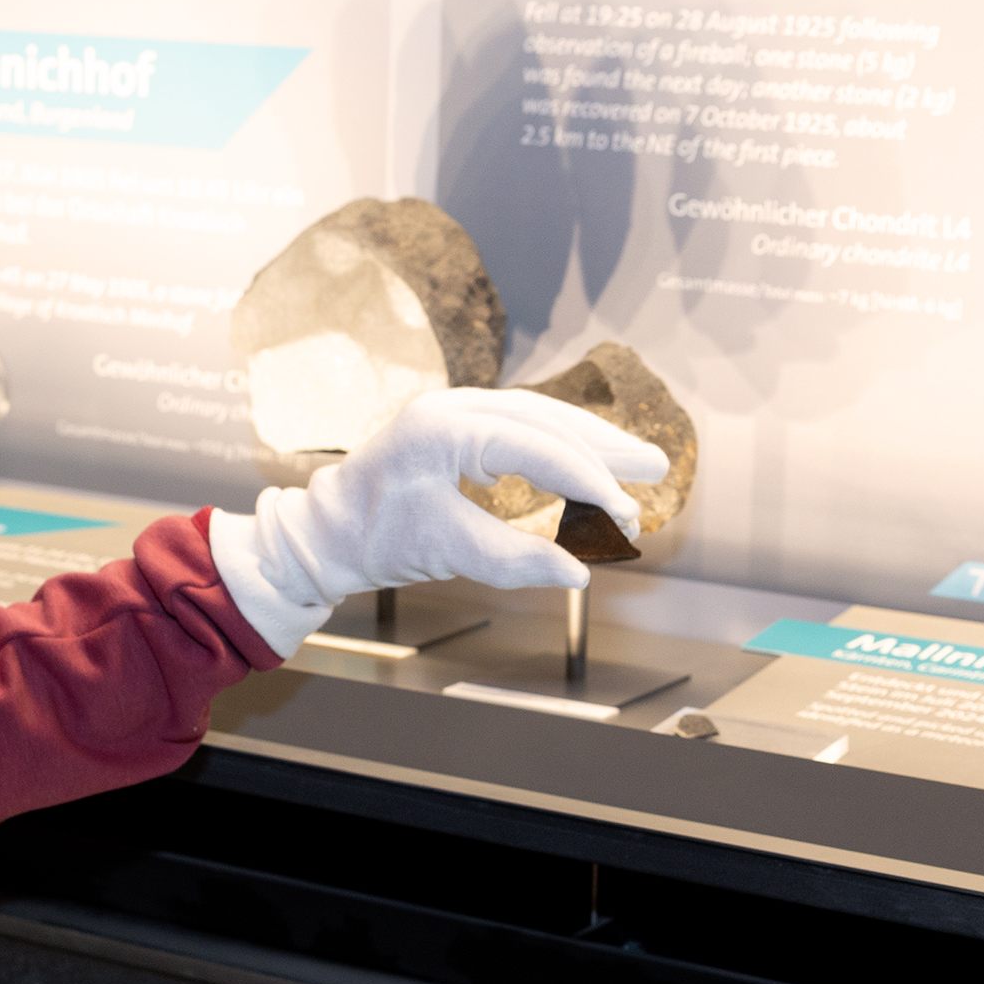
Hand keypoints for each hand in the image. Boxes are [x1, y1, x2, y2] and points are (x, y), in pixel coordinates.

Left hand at [252, 387, 670, 606]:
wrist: (327, 531)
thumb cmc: (377, 540)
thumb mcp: (447, 553)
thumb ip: (514, 560)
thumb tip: (581, 575)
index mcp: (442, 429)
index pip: (534, 445)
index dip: (586, 479)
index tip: (625, 511)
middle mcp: (451, 408)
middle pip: (545, 419)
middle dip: (603, 447)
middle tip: (656, 468)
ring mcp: (453, 412)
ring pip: (537, 417)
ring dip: (589, 441)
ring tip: (640, 463)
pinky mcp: (457, 427)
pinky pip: (521, 427)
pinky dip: (560, 444)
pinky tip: (591, 460)